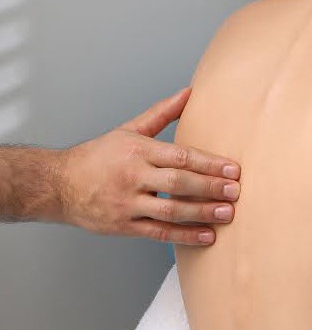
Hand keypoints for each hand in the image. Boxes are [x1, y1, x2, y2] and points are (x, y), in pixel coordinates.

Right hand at [58, 88, 241, 245]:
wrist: (57, 185)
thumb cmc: (97, 156)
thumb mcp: (129, 131)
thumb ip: (162, 114)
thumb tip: (190, 93)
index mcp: (137, 151)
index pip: (180, 156)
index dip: (209, 164)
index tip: (233, 169)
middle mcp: (132, 176)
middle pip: (178, 183)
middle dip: (210, 188)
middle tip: (236, 191)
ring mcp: (127, 203)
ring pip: (170, 210)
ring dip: (202, 213)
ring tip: (227, 214)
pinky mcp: (124, 226)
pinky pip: (159, 232)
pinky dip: (184, 235)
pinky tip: (206, 236)